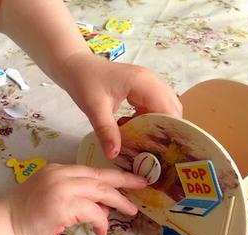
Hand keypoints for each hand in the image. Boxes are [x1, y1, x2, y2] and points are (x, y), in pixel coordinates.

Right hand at [0, 164, 146, 234]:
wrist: (2, 226)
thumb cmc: (23, 216)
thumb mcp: (51, 199)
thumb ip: (74, 198)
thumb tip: (101, 205)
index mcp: (56, 170)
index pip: (91, 170)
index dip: (113, 174)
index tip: (130, 177)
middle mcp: (60, 175)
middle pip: (100, 176)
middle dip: (125, 181)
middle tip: (143, 184)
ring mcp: (61, 189)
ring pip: (100, 192)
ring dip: (118, 203)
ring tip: (130, 212)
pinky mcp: (62, 206)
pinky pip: (92, 212)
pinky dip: (101, 221)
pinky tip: (101, 231)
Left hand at [58, 52, 182, 158]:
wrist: (76, 66)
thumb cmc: (85, 82)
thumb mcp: (94, 109)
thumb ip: (106, 132)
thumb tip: (114, 155)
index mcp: (144, 83)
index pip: (168, 110)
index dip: (170, 131)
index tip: (164, 152)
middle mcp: (152, 82)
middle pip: (172, 110)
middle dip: (166, 131)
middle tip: (155, 152)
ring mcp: (148, 84)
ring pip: (164, 109)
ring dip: (157, 126)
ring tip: (145, 144)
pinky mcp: (142, 89)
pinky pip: (153, 108)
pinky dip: (148, 121)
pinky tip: (134, 131)